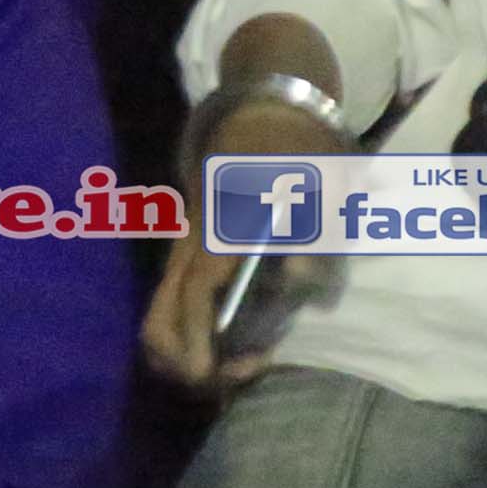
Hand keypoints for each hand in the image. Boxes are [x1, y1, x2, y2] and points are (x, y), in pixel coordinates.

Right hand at [146, 50, 352, 384]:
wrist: (269, 109)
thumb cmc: (301, 150)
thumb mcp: (326, 185)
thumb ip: (317, 234)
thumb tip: (296, 279)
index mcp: (223, 223)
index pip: (197, 289)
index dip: (198, 335)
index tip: (208, 372)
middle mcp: (192, 240)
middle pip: (160, 314)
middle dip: (185, 360)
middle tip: (227, 379)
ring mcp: (186, 246)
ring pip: (163, 312)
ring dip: (188, 350)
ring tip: (237, 365)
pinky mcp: (190, 251)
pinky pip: (176, 301)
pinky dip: (191, 332)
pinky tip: (232, 341)